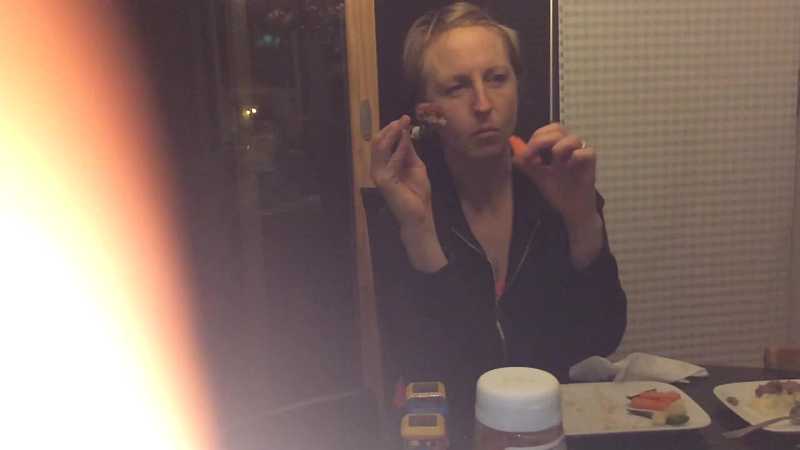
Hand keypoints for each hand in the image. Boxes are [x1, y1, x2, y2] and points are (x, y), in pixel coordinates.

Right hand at [371, 115, 445, 271]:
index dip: (392, 129)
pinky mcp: (383, 180)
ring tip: (402, 124)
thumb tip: (405, 132)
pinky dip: (399, 148)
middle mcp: (378, 168)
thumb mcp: (415, 165)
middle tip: (403, 119)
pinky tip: (407, 140)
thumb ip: (407, 150)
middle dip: (390, 128)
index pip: (382, 142)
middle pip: (378, 142)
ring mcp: (378, 174)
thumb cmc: (417, 192)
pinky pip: (391, 159)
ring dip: (392, 134)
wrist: (419, 213)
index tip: (405, 118)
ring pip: (380, 147)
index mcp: (384, 164)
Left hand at [512, 123, 596, 227]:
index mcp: (558, 146)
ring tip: (555, 163)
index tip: (526, 154)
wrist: (571, 209)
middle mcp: (570, 147)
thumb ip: (525, 160)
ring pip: (573, 138)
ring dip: (559, 148)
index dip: (536, 137)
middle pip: (558, 128)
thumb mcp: (537, 175)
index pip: (548, 129)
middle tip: (534, 157)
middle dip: (542, 140)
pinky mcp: (591, 165)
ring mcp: (581, 155)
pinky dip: (576, 157)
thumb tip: (512, 142)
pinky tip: (568, 168)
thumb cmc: (558, 190)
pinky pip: (587, 152)